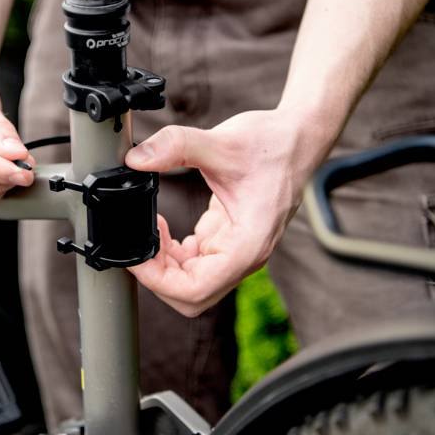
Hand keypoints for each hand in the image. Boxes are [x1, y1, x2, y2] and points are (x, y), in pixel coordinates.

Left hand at [125, 109, 329, 316]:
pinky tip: (164, 227)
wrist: (298, 137)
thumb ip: (175, 147)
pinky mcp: (229, 239)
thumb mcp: (221, 143)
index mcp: (248, 246)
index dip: (158, 280)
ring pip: (192, 282)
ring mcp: (237, 250)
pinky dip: (174, 253)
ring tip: (151, 231)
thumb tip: (136, 159)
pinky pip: (196, 262)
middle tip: (140, 244)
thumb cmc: (274, 145)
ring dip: (165, 266)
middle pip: (191, 296)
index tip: (137, 256)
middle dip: (159, 277)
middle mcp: (245, 256)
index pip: (195, 290)